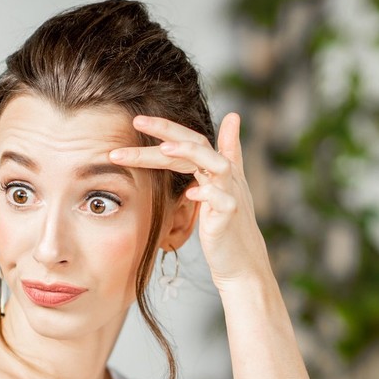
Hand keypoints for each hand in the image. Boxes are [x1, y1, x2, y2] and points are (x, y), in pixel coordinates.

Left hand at [110, 112, 271, 287]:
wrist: (241, 261)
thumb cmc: (227, 224)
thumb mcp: (225, 185)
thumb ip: (228, 152)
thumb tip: (233, 116)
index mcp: (217, 168)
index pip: (191, 140)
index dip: (166, 128)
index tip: (137, 120)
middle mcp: (226, 176)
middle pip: (198, 145)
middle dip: (168, 131)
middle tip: (137, 121)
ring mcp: (230, 195)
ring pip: (217, 166)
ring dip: (192, 154)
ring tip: (164, 148)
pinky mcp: (230, 218)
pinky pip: (223, 202)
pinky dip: (209, 195)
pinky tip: (190, 193)